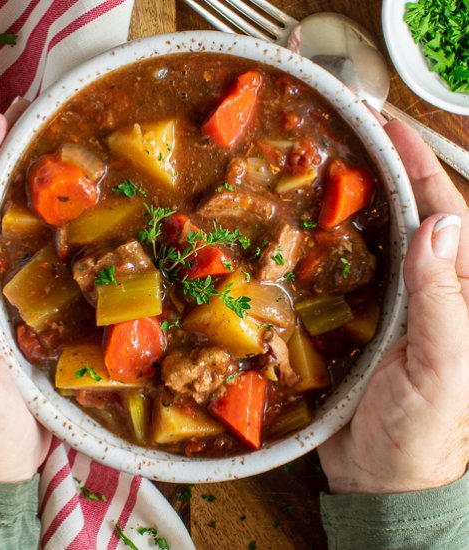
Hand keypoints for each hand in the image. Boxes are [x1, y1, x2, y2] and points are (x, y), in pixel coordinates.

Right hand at [319, 120, 468, 493]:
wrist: (382, 477)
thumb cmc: (422, 432)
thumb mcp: (443, 369)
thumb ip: (444, 302)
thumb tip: (438, 226)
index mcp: (457, 289)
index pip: (442, 209)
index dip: (416, 162)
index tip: (385, 123)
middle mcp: (421, 286)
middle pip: (401, 213)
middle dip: (375, 169)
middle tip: (338, 134)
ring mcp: (384, 300)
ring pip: (363, 239)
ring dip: (340, 203)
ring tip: (310, 169)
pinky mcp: (350, 319)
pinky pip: (333, 274)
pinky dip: (314, 249)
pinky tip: (290, 233)